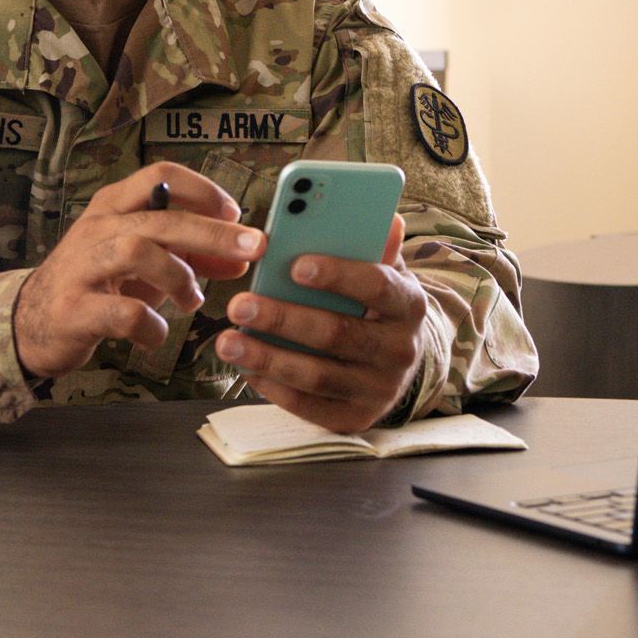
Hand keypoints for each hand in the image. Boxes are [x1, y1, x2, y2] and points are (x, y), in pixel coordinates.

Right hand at [13, 163, 265, 378]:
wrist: (31, 323)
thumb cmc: (98, 284)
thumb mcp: (145, 264)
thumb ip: (191, 256)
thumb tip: (242, 258)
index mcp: (113, 206)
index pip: (160, 175)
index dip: (203, 190)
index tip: (235, 213)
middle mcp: (96, 228)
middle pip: (161, 217)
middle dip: (213, 233)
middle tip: (253, 248)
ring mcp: (81, 267)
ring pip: (138, 251)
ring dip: (179, 277)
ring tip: (192, 300)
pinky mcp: (73, 309)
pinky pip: (123, 312)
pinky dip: (151, 326)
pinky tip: (156, 334)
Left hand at [215, 214, 421, 432]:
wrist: (399, 362)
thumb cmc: (379, 306)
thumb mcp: (386, 273)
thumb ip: (377, 248)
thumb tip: (388, 219)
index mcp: (409, 305)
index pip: (377, 286)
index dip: (337, 275)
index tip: (294, 265)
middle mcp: (400, 350)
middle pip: (337, 334)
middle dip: (283, 319)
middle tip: (239, 305)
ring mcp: (380, 389)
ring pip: (317, 375)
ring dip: (268, 358)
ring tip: (227, 341)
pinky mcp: (357, 418)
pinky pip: (309, 406)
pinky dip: (274, 388)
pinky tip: (246, 368)